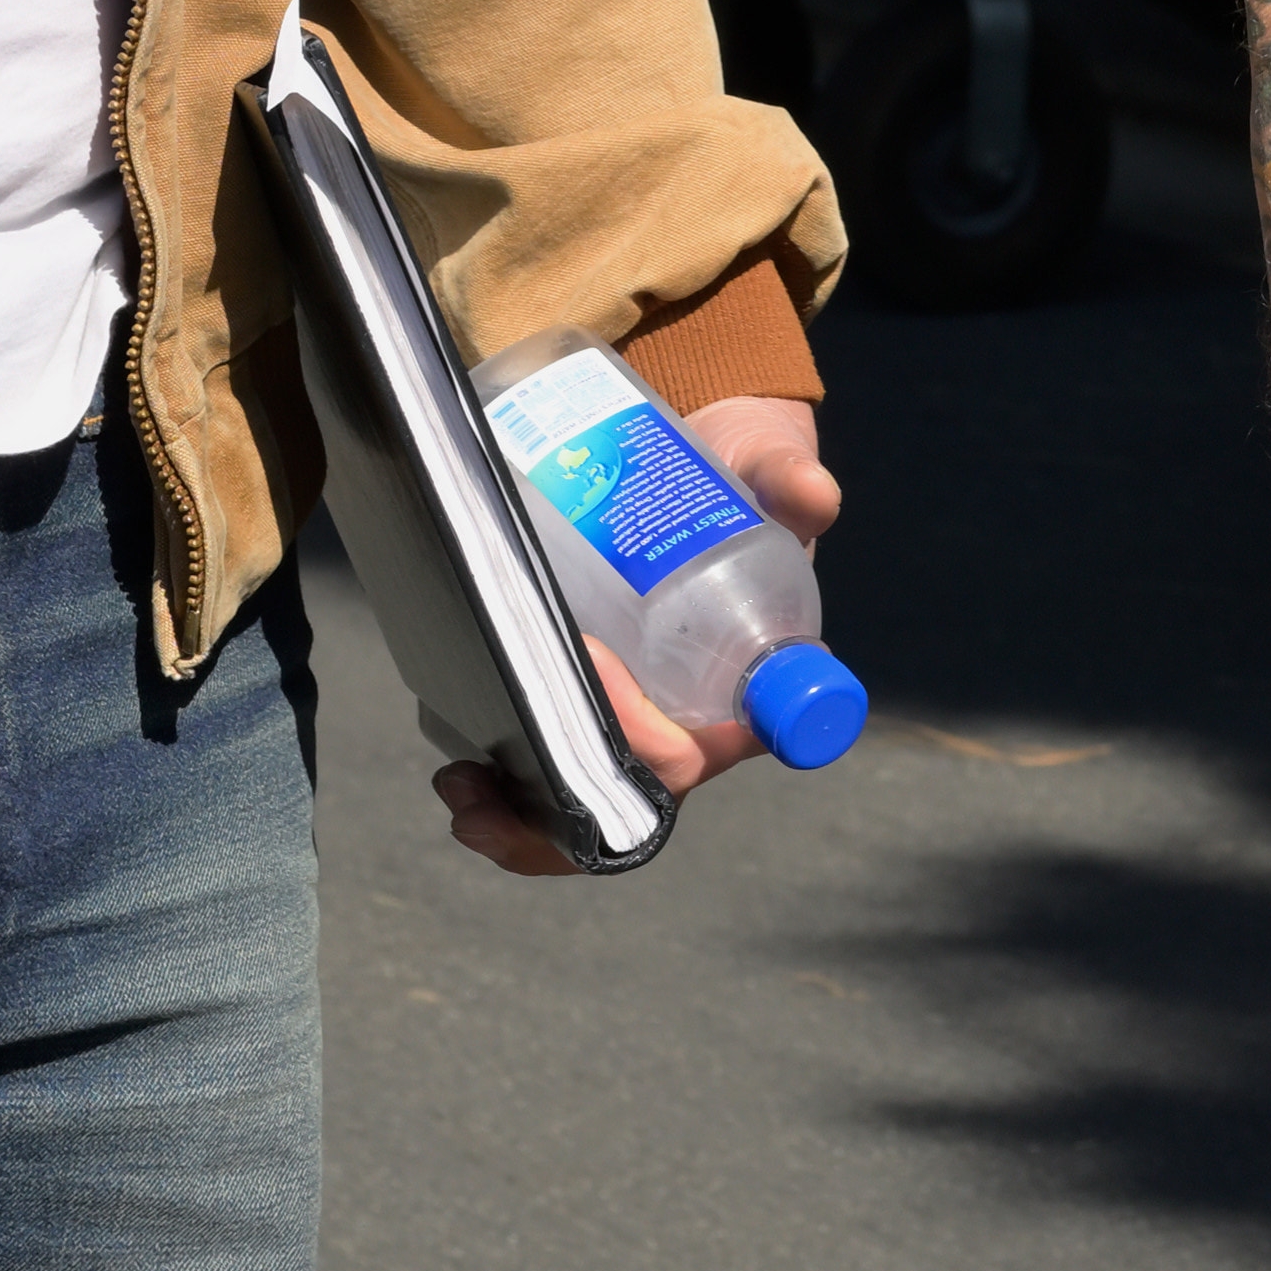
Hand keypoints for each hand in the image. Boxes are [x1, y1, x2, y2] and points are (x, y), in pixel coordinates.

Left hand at [435, 388, 839, 876]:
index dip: (652, 751)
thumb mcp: (767, 467)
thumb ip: (786, 479)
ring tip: (463, 786)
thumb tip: (810, 497)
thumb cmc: (743, 474)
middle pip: (625, 797)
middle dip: (563, 809)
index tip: (605, 679)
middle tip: (489, 792)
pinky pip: (539, 766)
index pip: (699, 751)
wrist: (702, 457)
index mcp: (727, 683)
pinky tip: (459, 766)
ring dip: (520, 813)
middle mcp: (674, 713)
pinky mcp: (570, 695)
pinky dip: (501, 784)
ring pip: (577, 800)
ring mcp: (620, 713)